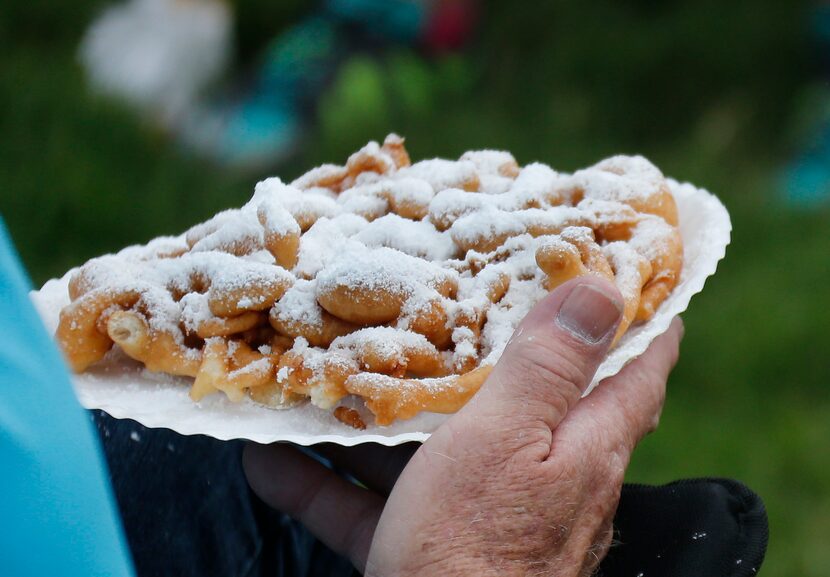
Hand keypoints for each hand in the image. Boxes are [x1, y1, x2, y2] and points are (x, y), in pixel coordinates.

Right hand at [244, 277, 682, 575]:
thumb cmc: (477, 548)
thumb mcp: (508, 439)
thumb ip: (548, 368)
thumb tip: (601, 289)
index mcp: (583, 444)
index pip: (638, 366)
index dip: (641, 313)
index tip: (623, 262)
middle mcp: (543, 476)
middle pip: (531, 396)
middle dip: (496, 346)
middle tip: (462, 290)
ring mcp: (482, 513)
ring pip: (437, 445)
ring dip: (390, 412)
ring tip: (345, 363)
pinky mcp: (427, 547)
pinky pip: (377, 501)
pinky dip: (330, 479)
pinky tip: (272, 456)